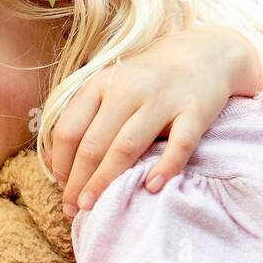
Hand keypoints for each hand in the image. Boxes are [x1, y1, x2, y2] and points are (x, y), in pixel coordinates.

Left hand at [45, 26, 262, 215]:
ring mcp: (162, 100)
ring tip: (92, 206)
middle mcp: (128, 90)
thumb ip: (85, 116)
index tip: (61, 187)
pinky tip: (151, 187)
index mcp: (100, 84)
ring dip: (105, 180)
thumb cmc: (145, 81)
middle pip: (94, 144)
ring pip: (127, 146)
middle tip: (72, 208)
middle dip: (78, 181)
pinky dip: (165, 167)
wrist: (203, 54)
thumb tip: (59, 165)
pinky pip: (179, 144)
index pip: (69, 129)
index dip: (60, 163)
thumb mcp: (109, 86)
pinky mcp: (195, 111)